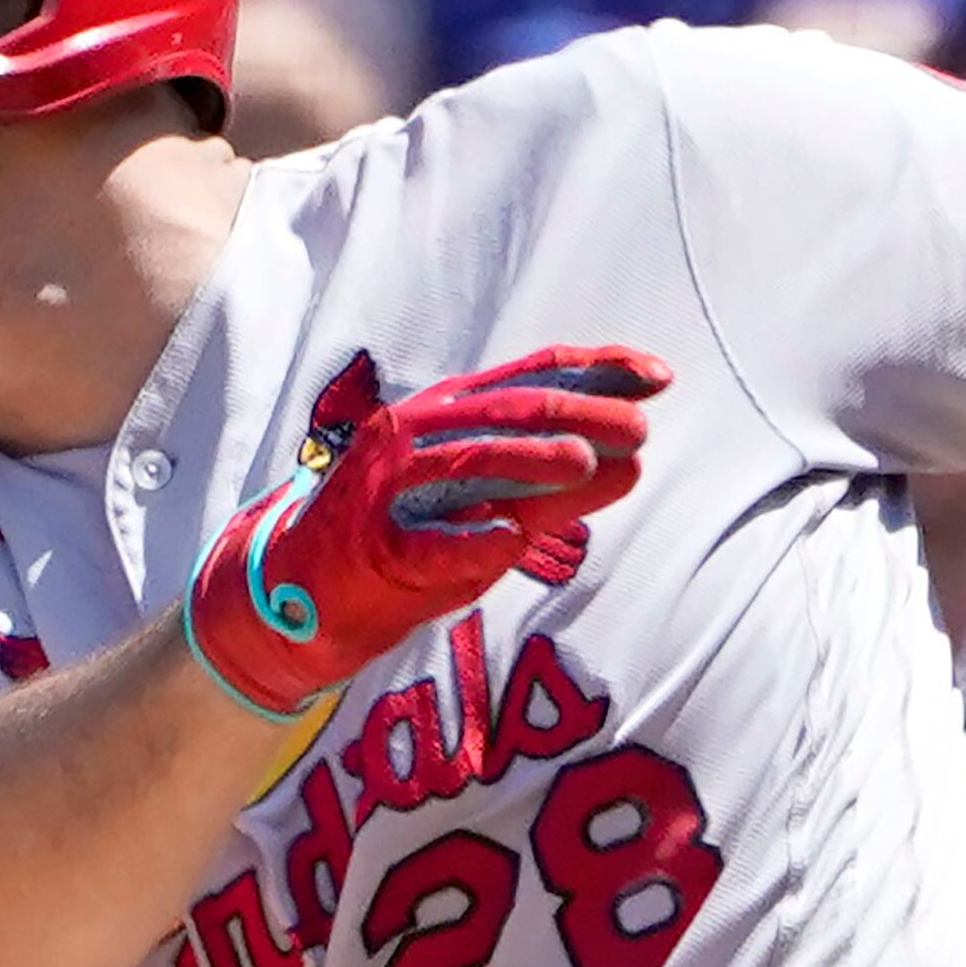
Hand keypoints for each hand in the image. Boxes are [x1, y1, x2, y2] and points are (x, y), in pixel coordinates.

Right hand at [182, 348, 666, 718]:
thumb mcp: (490, 502)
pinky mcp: (372, 549)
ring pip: (468, 461)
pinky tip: (506, 540)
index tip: (658, 377)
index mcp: (448, 413)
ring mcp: (389, 488)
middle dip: (579, 415)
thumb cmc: (409, 541)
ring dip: (528, 460)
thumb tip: (635, 462)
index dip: (597, 371)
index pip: (530, 376)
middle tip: (638, 429)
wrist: (308, 595)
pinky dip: (467, 540)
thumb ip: (556, 483)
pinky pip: (425, 543)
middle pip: (508, 412)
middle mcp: (416, 434)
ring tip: (584, 463)